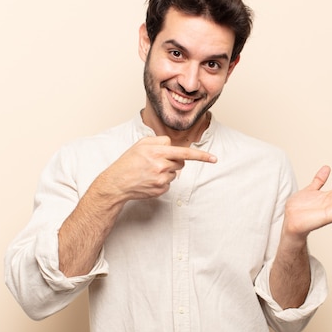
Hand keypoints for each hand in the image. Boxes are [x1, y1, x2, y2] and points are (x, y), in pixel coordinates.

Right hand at [92, 136, 216, 201]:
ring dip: (166, 171)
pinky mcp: (161, 190)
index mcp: (158, 151)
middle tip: (156, 162)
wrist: (116, 183)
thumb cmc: (128, 162)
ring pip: (175, 173)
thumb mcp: (141, 144)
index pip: (185, 153)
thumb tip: (172, 145)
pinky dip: (162, 181)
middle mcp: (161, 165)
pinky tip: (149, 180)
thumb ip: (159, 141)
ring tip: (149, 172)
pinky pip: (169, 183)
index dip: (201, 156)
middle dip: (173, 161)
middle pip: (181, 162)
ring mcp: (162, 179)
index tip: (214, 159)